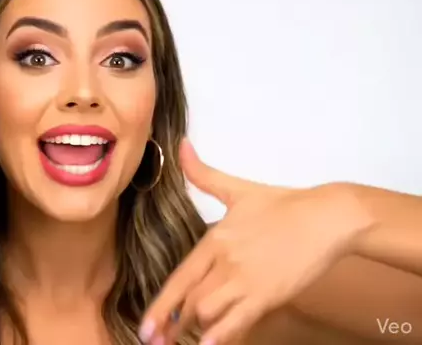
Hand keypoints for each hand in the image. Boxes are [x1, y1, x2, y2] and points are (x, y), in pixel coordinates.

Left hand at [139, 140, 373, 344]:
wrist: (328, 216)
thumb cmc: (284, 204)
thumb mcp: (237, 189)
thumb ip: (203, 174)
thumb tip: (180, 147)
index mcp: (214, 240)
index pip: (179, 278)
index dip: (160, 305)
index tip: (145, 325)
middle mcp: (225, 262)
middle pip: (188, 301)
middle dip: (173, 324)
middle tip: (160, 342)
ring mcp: (246, 281)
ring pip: (207, 313)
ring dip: (195, 329)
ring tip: (187, 340)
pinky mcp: (269, 295)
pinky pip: (237, 323)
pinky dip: (221, 338)